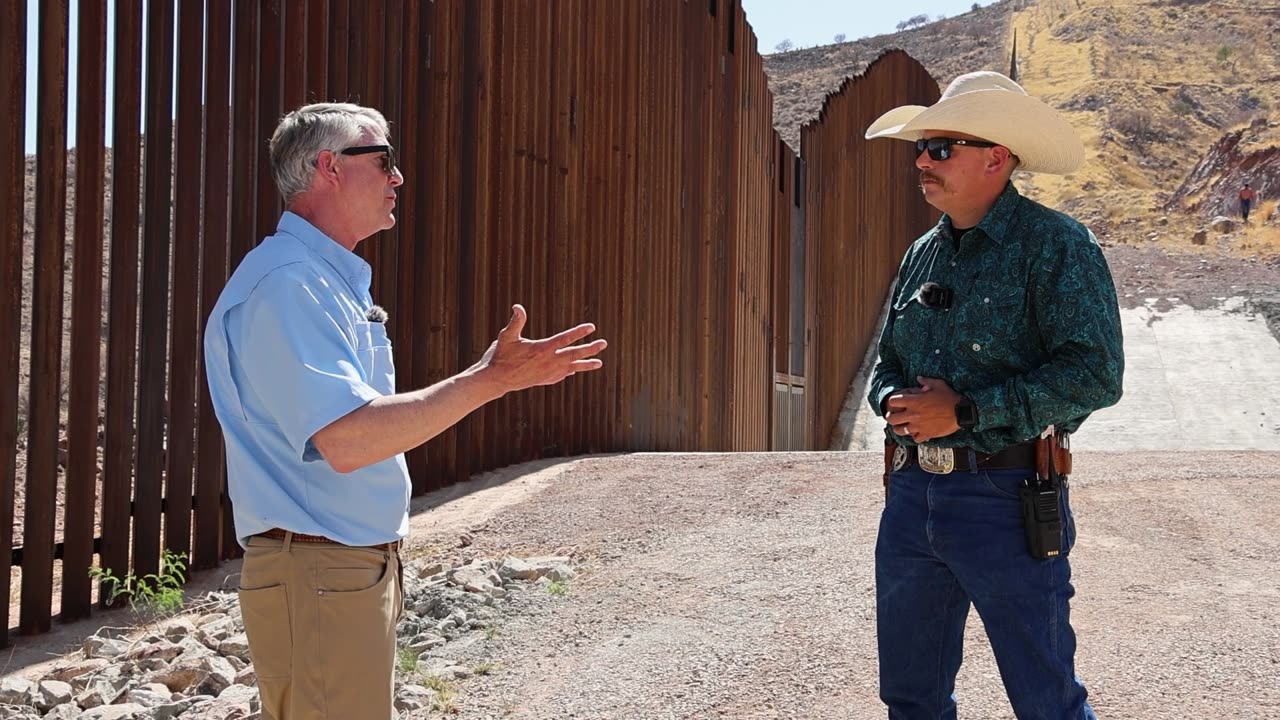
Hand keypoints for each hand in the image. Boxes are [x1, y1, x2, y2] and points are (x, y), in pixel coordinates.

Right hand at [476, 304, 606, 394]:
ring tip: (600, 363)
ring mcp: (549, 373)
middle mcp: (549, 362)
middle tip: (604, 343)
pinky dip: (570, 371)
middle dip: (591, 348)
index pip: (565, 339)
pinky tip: (574, 370)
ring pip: (572, 367)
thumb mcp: (506, 336)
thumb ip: (515, 322)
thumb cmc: (501, 356)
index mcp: (543, 349)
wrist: (497, 380)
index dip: (579, 332)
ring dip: (586, 364)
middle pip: (574, 354)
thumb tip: (517, 306)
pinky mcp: (545, 380)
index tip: (591, 327)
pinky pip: (562, 375)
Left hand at [884, 376, 961, 442]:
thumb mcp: (938, 384)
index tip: (895, 402)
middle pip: (891, 419)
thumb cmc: (951, 398)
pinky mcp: (927, 434)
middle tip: (894, 415)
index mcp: (915, 401)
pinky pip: (915, 438)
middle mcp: (914, 415)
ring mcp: (919, 426)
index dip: (892, 401)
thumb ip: (926, 380)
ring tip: (902, 425)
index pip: (892, 401)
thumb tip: (919, 378)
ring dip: (899, 428)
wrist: (963, 412)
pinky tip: (917, 431)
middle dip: (890, 416)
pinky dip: (914, 435)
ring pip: (900, 431)